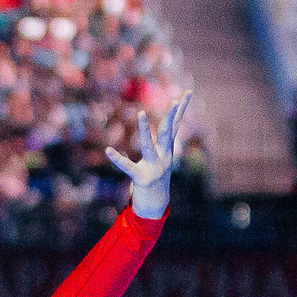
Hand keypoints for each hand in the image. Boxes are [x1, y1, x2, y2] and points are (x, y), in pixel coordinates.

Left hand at [109, 93, 189, 220]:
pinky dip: (117, 159)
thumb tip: (168, 126)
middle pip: (167, 132)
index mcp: (167, 149)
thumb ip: (163, 142)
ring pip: (148, 145)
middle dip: (171, 116)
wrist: (155, 204)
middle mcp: (164, 157)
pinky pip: (127, 167)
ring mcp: (154, 168)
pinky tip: (108, 151)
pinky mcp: (141, 178)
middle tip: (174, 100)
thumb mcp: (161, 157)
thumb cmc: (155, 176)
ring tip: (142, 113)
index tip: (188, 92)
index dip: (181, 109)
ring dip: (145, 129)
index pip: (176, 125)